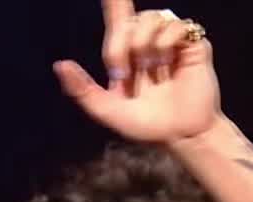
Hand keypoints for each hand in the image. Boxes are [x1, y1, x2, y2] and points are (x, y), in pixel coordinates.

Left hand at [53, 1, 220, 142]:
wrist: (183, 136)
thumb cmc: (149, 127)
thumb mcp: (110, 112)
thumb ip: (84, 91)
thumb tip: (60, 65)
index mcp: (128, 55)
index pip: (118, 17)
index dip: (115, 1)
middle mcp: (148, 43)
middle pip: (127, 21)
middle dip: (118, 46)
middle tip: (123, 73)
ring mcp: (171, 42)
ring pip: (150, 17)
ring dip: (144, 44)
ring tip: (152, 71)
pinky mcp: (192, 44)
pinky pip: (175, 24)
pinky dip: (166, 42)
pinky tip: (168, 64)